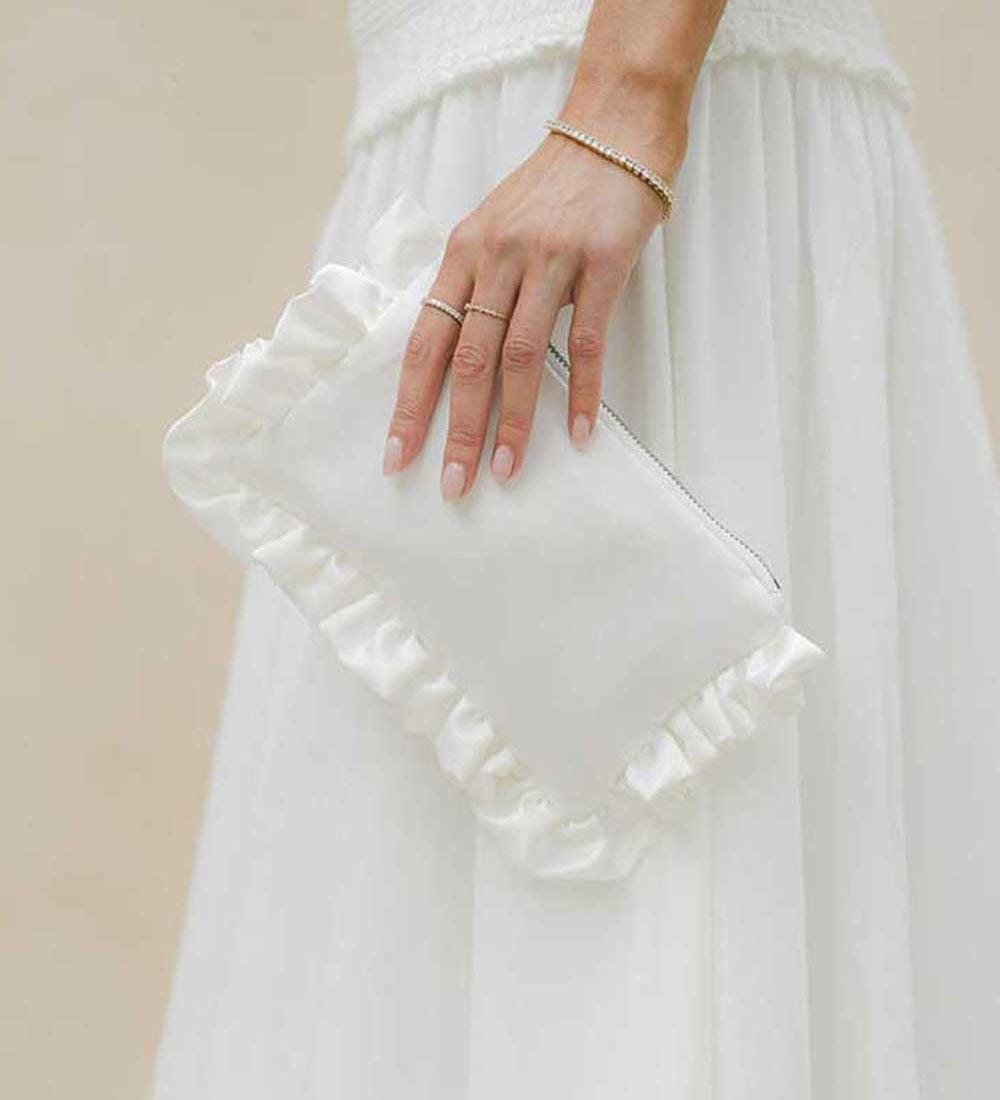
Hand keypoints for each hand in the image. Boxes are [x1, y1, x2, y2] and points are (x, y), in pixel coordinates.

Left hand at [381, 119, 677, 498]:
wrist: (612, 130)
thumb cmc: (549, 190)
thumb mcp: (493, 227)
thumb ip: (472, 285)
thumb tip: (451, 358)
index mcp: (463, 252)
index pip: (425, 340)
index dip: (409, 403)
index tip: (397, 454)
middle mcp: (498, 257)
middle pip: (468, 358)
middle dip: (457, 428)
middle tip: (451, 483)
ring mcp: (550, 260)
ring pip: (521, 356)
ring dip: (513, 421)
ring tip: (506, 472)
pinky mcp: (601, 262)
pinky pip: (587, 340)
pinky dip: (583, 391)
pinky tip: (580, 433)